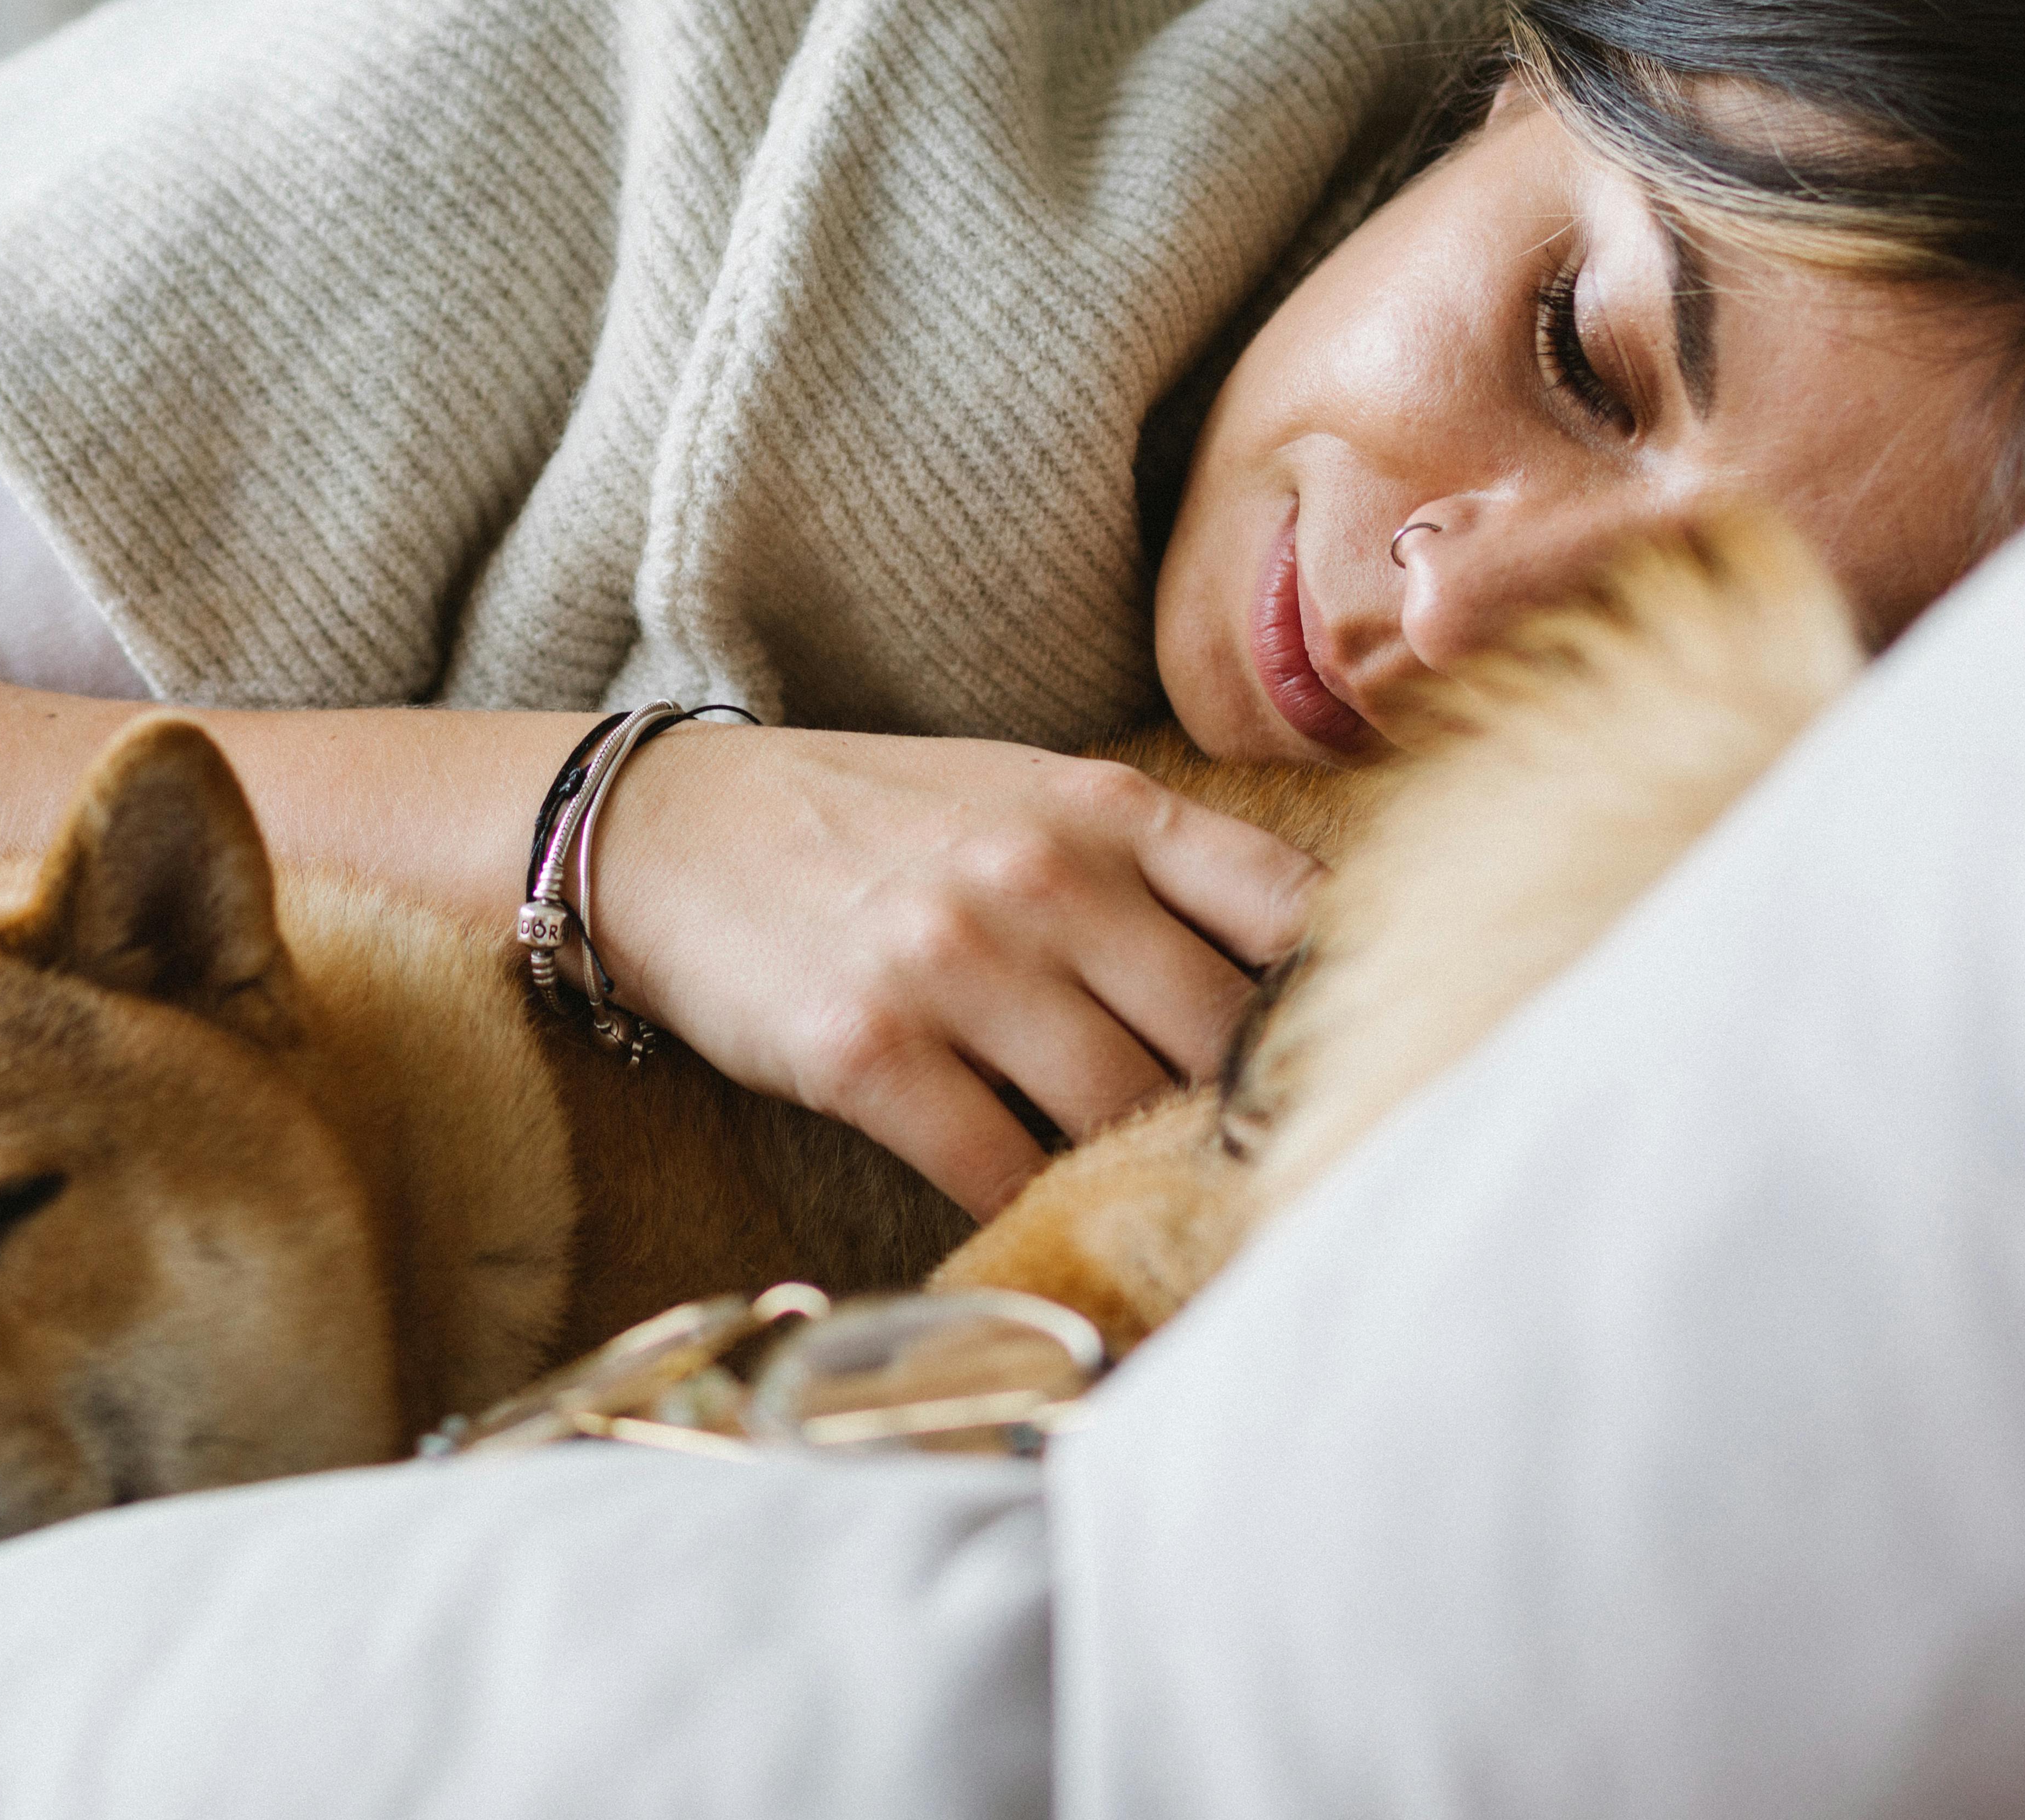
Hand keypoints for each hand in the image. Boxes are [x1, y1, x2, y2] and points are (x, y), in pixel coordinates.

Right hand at [584, 726, 1323, 1217]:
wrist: (662, 830)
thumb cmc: (864, 824)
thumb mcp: (1023, 798)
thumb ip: (1151, 871)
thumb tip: (1288, 984)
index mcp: (1103, 812)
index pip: (1293, 911)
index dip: (1348, 1002)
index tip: (1362, 1068)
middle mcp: (1043, 881)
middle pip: (1219, 1037)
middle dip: (1252, 1121)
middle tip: (1275, 1184)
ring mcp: (954, 967)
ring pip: (1119, 1113)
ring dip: (1148, 1177)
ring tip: (1169, 1218)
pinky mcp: (868, 1055)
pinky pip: (999, 1171)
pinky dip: (1036, 1214)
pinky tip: (1048, 1226)